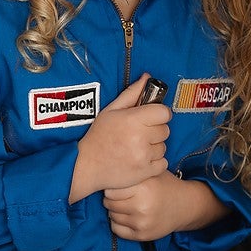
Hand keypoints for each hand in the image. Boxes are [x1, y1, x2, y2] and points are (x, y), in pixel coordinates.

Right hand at [74, 74, 168, 197]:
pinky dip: (154, 162)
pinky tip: (139, 160)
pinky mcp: (145, 172)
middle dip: (154, 131)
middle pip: (165, 130)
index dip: (158, 114)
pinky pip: (163, 163)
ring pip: (163, 147)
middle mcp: (140, 138)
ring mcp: (143, 157)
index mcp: (133, 120)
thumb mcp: (110, 111)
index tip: (150, 118)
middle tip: (138, 134)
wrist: (85, 166)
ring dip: (153, 147)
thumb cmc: (98, 137)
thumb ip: (131, 94)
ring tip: (136, 148)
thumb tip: (147, 77)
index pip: (164, 113)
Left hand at [104, 172, 198, 241]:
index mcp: (144, 188)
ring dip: (115, 211)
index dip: (112, 187)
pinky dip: (118, 223)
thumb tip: (106, 174)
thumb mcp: (152, 173)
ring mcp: (142, 222)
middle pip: (109, 203)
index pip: (110, 190)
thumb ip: (132, 173)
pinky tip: (127, 217)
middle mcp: (142, 206)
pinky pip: (116, 229)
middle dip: (111, 199)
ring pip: (111, 216)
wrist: (185, 206)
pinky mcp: (142, 235)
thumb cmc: (164, 186)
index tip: (118, 186)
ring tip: (126, 206)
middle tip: (121, 197)